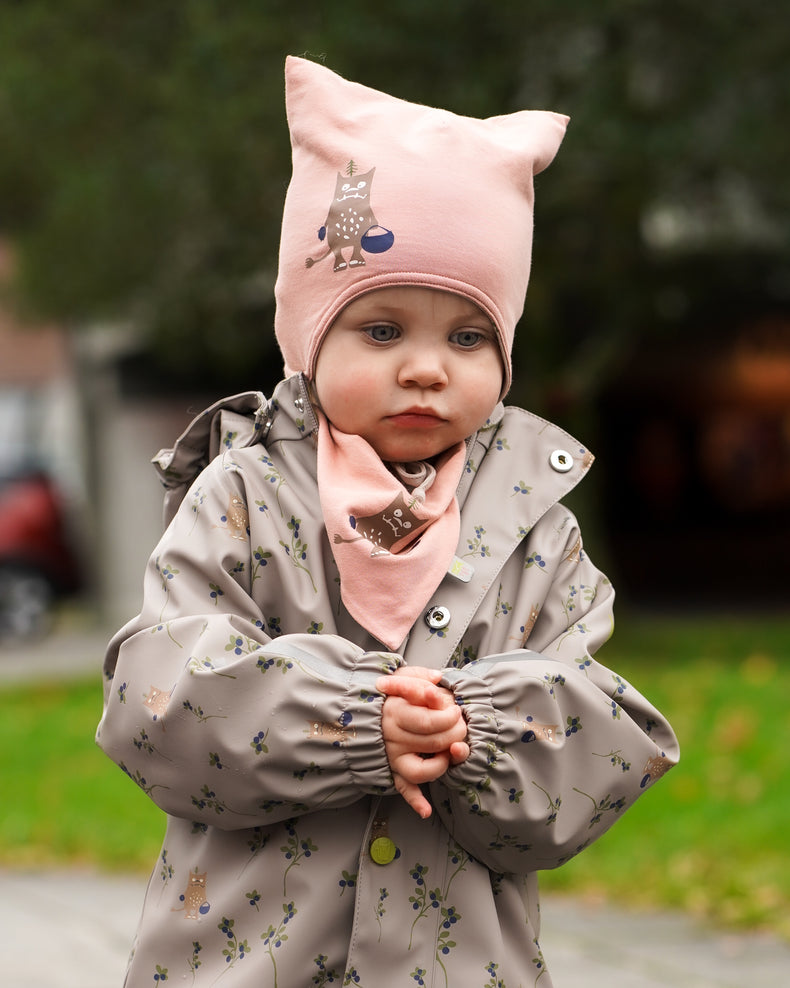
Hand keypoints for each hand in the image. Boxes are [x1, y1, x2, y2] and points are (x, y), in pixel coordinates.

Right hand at [377, 667, 468, 817]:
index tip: (454, 709)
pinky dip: (415, 801)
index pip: (431, 720)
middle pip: (433, 743)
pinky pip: (403, 789)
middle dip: (455, 734)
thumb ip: (418, 677)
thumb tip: (437, 680)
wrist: (357, 712)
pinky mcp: (392, 770)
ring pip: (421, 770)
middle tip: (459, 725)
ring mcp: (392, 757)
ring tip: (448, 751)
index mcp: (395, 712)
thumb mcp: (399, 676)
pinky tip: (426, 810)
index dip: (450, 716)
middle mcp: (392, 737)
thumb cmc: (385, 694)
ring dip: (441, 764)